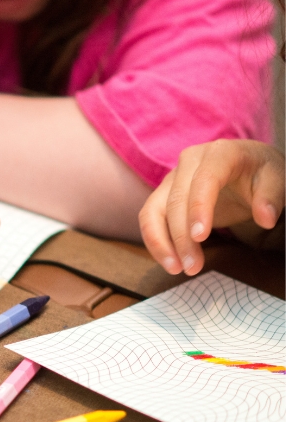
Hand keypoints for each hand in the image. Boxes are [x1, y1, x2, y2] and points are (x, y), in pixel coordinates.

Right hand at [139, 140, 283, 274]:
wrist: (245, 168)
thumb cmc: (260, 175)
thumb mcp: (276, 180)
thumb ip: (271, 197)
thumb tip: (266, 218)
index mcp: (220, 152)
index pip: (204, 179)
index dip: (199, 208)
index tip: (200, 237)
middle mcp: (189, 161)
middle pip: (176, 201)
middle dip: (181, 237)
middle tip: (193, 267)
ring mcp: (172, 178)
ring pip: (153, 211)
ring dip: (161, 243)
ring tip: (176, 269)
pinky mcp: (162, 195)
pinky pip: (149, 220)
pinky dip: (156, 242)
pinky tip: (170, 261)